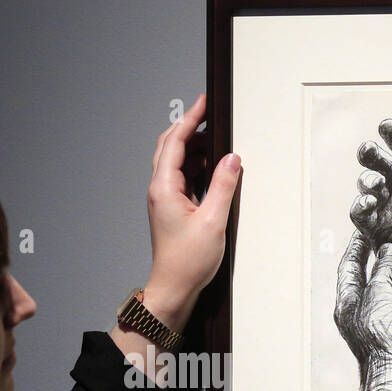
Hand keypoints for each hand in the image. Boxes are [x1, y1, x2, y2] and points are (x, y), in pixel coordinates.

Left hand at [143, 93, 241, 329]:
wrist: (173, 288)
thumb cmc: (187, 261)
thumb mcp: (213, 220)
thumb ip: (224, 186)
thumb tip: (232, 158)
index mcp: (164, 188)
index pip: (175, 142)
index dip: (191, 119)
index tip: (204, 102)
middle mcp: (159, 190)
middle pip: (170, 146)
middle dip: (190, 128)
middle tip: (210, 116)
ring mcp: (163, 199)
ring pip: (174, 161)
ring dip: (194, 148)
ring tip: (217, 143)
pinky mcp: (171, 208)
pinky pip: (180, 177)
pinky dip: (195, 166)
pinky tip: (211, 169)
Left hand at [334, 232, 391, 390]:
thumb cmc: (384, 331)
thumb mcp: (379, 293)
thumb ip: (382, 270)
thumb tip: (387, 249)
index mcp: (347, 303)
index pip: (349, 267)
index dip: (356, 246)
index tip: (364, 228)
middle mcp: (362, 310)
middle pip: (366, 275)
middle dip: (375, 255)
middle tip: (387, 232)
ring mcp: (382, 318)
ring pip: (386, 286)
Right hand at [348, 119, 391, 390]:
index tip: (384, 126)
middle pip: (389, 171)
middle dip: (375, 158)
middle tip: (364, 151)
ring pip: (373, 193)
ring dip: (367, 184)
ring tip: (369, 186)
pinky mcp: (381, 239)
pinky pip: (365, 220)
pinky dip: (360, 210)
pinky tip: (363, 207)